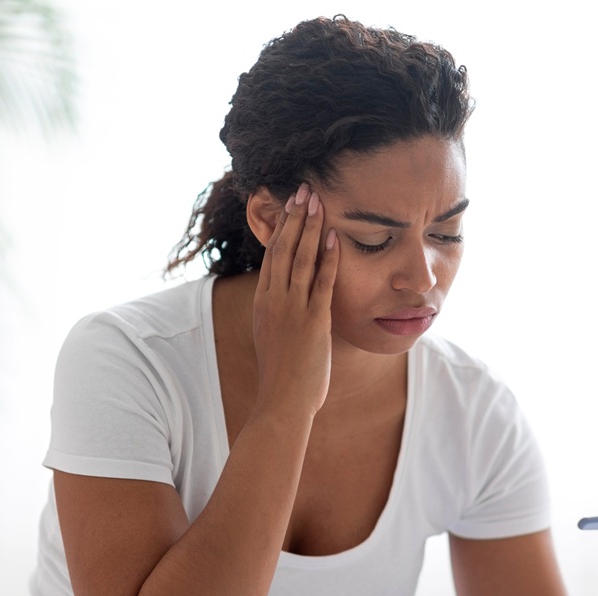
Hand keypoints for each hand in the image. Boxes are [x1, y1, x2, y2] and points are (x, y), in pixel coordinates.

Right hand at [252, 183, 337, 416]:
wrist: (282, 402)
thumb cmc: (283, 377)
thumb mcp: (274, 338)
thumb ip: (280, 315)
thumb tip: (289, 304)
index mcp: (263, 302)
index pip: (272, 256)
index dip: (282, 228)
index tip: (290, 206)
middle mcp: (273, 300)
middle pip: (283, 249)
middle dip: (294, 217)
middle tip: (303, 190)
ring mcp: (291, 309)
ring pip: (300, 259)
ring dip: (309, 228)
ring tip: (317, 201)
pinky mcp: (312, 321)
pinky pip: (321, 282)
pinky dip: (328, 258)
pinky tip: (334, 237)